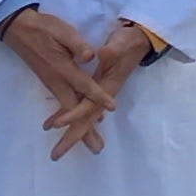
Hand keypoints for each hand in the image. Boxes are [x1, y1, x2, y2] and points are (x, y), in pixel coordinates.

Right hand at [2, 6, 117, 156]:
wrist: (18, 28)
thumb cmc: (43, 27)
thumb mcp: (62, 30)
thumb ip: (77, 43)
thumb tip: (90, 56)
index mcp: (63, 68)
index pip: (85, 85)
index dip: (99, 96)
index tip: (112, 108)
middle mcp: (57, 81)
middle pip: (73, 110)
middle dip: (84, 130)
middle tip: (97, 149)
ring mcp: (52, 83)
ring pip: (68, 110)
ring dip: (79, 127)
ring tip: (92, 144)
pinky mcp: (50, 81)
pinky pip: (64, 103)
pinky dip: (72, 116)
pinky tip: (79, 121)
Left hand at [61, 21, 168, 150]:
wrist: (139, 40)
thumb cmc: (128, 42)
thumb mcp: (121, 43)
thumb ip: (113, 50)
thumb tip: (103, 54)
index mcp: (108, 86)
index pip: (87, 105)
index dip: (72, 115)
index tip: (55, 125)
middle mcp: (104, 95)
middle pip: (87, 121)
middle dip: (72, 138)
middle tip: (55, 156)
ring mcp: (101, 94)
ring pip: (85, 118)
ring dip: (72, 133)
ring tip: (57, 150)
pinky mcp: (97, 89)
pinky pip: (82, 108)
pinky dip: (71, 118)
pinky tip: (60, 123)